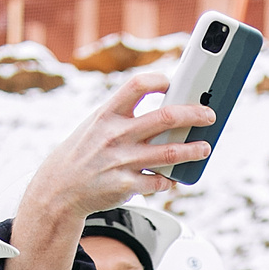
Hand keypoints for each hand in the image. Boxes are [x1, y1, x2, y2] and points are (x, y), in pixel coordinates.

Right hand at [5, 76, 215, 269]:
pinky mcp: (126, 186)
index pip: (137, 85)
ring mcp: (121, 161)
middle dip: (194, 115)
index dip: (159, 80)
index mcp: (107, 114)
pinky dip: (169, 180)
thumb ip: (125, 116)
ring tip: (204, 148)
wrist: (59, 189)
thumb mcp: (96, 126)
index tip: (173, 83)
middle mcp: (115, 135)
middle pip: (166, 117)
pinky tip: (174, 178)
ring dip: (193, 151)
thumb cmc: (84, 152)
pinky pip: (158, 182)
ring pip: (169, 154)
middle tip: (209, 116)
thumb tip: (164, 110)